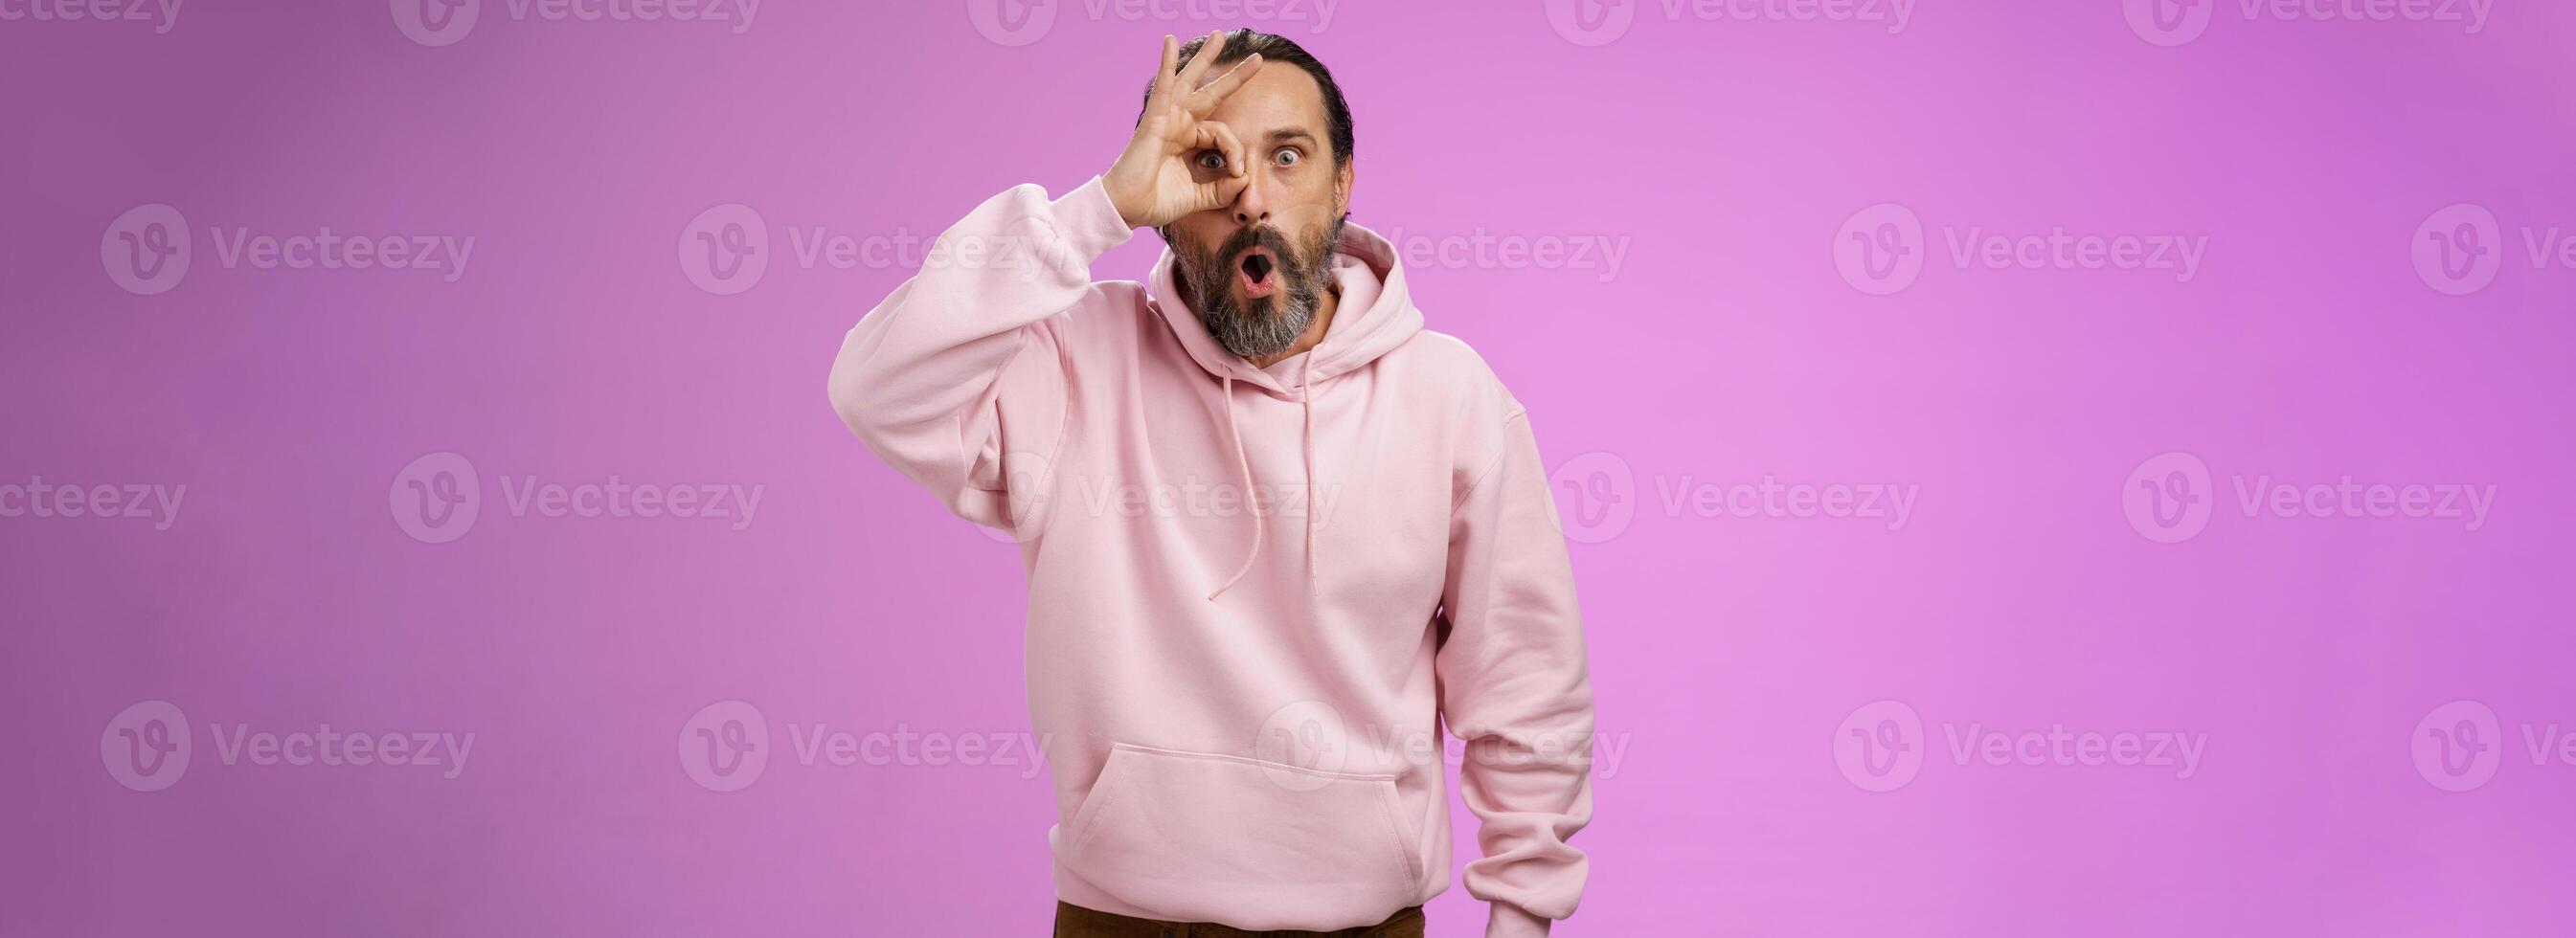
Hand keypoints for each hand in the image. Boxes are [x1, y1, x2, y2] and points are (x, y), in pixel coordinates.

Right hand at [1103, 32, 1264, 229]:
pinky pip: (1162, 87)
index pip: (1224, 133)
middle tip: (1259, 59)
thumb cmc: (1157, 201)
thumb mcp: (1200, 197)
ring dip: (1204, 58)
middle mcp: (1180, 125)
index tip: (1238, 172)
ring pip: (1189, 81)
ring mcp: (1167, 119)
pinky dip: (1166, 63)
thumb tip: (1245, 177)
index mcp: (1190, 141)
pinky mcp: (1154, 119)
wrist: (1129, 209)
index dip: (1236, 150)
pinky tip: (1169, 41)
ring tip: (1219, 36)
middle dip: (1234, 77)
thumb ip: (1223, 189)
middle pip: (1211, 93)